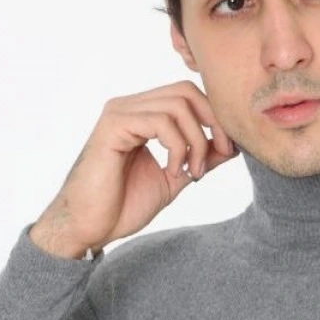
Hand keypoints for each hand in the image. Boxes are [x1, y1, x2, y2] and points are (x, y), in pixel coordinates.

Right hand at [30, 80, 239, 257]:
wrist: (89, 227)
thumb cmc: (122, 206)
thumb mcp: (173, 179)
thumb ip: (198, 159)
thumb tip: (230, 146)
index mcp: (141, 115)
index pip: (187, 96)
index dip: (214, 118)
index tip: (227, 151)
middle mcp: (129, 107)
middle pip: (186, 91)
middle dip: (212, 122)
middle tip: (218, 155)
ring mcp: (119, 113)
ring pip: (178, 105)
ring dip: (196, 141)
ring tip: (191, 172)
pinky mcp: (113, 125)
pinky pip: (160, 121)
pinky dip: (177, 146)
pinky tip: (173, 170)